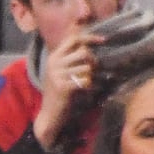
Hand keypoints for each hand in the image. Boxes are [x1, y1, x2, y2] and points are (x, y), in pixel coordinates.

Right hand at [34, 30, 101, 150]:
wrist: (49, 115)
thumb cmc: (58, 93)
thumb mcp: (60, 72)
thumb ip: (70, 58)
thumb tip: (87, 44)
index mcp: (54, 57)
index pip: (74, 39)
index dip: (90, 38)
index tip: (103, 40)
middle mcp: (54, 63)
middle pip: (83, 52)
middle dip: (93, 60)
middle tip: (93, 70)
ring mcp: (57, 75)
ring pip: (86, 67)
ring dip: (91, 75)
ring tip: (86, 82)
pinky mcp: (62, 87)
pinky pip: (85, 80)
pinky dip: (89, 85)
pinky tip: (85, 90)